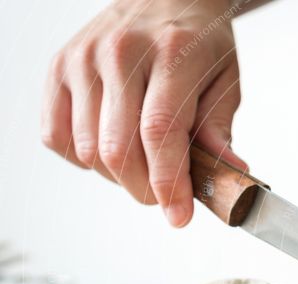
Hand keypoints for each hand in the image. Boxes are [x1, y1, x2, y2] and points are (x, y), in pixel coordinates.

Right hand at [41, 0, 245, 226]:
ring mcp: (82, 59)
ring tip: (144, 164)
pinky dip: (84, 159)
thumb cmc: (199, 41)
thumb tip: (229, 177)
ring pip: (89, 151)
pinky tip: (113, 146)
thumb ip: (220, 131)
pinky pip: (57, 138)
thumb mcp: (226, 80)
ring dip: (119, 177)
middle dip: (146, 190)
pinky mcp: (58, 68)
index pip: (160, 132)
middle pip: (119, 150)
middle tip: (167, 195)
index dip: (169, 184)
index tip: (180, 216)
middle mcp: (120, 52)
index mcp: (172, 54)